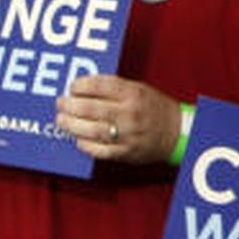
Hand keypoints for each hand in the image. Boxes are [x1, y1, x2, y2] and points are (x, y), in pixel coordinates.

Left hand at [55, 74, 180, 163]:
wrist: (178, 132)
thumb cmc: (157, 108)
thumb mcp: (140, 90)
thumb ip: (116, 88)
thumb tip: (86, 88)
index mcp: (133, 93)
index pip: (99, 85)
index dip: (80, 85)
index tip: (72, 87)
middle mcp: (129, 113)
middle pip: (89, 108)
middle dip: (69, 105)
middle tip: (61, 104)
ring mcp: (127, 134)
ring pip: (90, 130)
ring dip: (71, 125)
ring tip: (62, 121)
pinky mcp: (125, 152)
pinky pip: (99, 150)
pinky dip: (85, 145)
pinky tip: (78, 139)